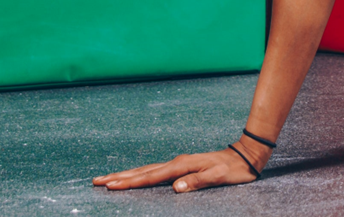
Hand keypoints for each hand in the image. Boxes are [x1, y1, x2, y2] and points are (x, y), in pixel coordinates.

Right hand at [93, 140, 265, 192]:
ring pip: (146, 170)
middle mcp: (176, 163)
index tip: (113, 186)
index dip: (132, 182)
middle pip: (142, 171)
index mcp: (182, 166)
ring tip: (107, 179)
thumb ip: (198, 182)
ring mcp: (177, 163)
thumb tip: (176, 188)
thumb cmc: (234, 169)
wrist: (245, 155)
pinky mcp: (180, 166)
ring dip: (126, 175)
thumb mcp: (220, 177)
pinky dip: (139, 174)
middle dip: (120, 177)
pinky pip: (154, 171)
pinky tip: (133, 177)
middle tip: (97, 182)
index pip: (151, 176)